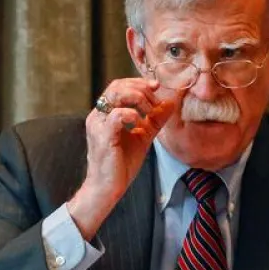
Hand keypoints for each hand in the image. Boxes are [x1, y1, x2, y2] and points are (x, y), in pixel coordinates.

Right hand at [68, 78, 183, 238]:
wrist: (108, 188)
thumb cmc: (121, 164)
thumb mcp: (143, 137)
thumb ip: (155, 120)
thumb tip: (171, 104)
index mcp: (105, 114)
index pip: (119, 86)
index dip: (139, 82)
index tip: (157, 87)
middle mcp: (98, 116)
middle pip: (117, 86)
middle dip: (140, 89)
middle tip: (155, 101)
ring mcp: (98, 125)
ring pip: (116, 95)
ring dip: (138, 98)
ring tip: (149, 112)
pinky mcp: (103, 136)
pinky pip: (117, 115)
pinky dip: (132, 114)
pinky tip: (139, 122)